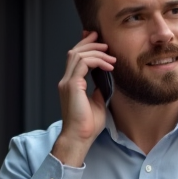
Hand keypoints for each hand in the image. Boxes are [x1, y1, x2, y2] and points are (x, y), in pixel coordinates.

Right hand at [53, 31, 116, 166]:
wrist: (80, 137)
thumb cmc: (88, 125)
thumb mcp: (98, 102)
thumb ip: (99, 89)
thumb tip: (106, 80)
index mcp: (71, 84)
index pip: (75, 59)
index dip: (85, 47)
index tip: (99, 42)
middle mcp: (67, 80)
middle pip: (75, 52)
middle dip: (89, 43)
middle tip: (104, 41)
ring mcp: (68, 82)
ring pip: (78, 55)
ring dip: (96, 52)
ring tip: (110, 56)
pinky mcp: (72, 85)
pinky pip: (84, 64)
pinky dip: (97, 61)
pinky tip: (108, 66)